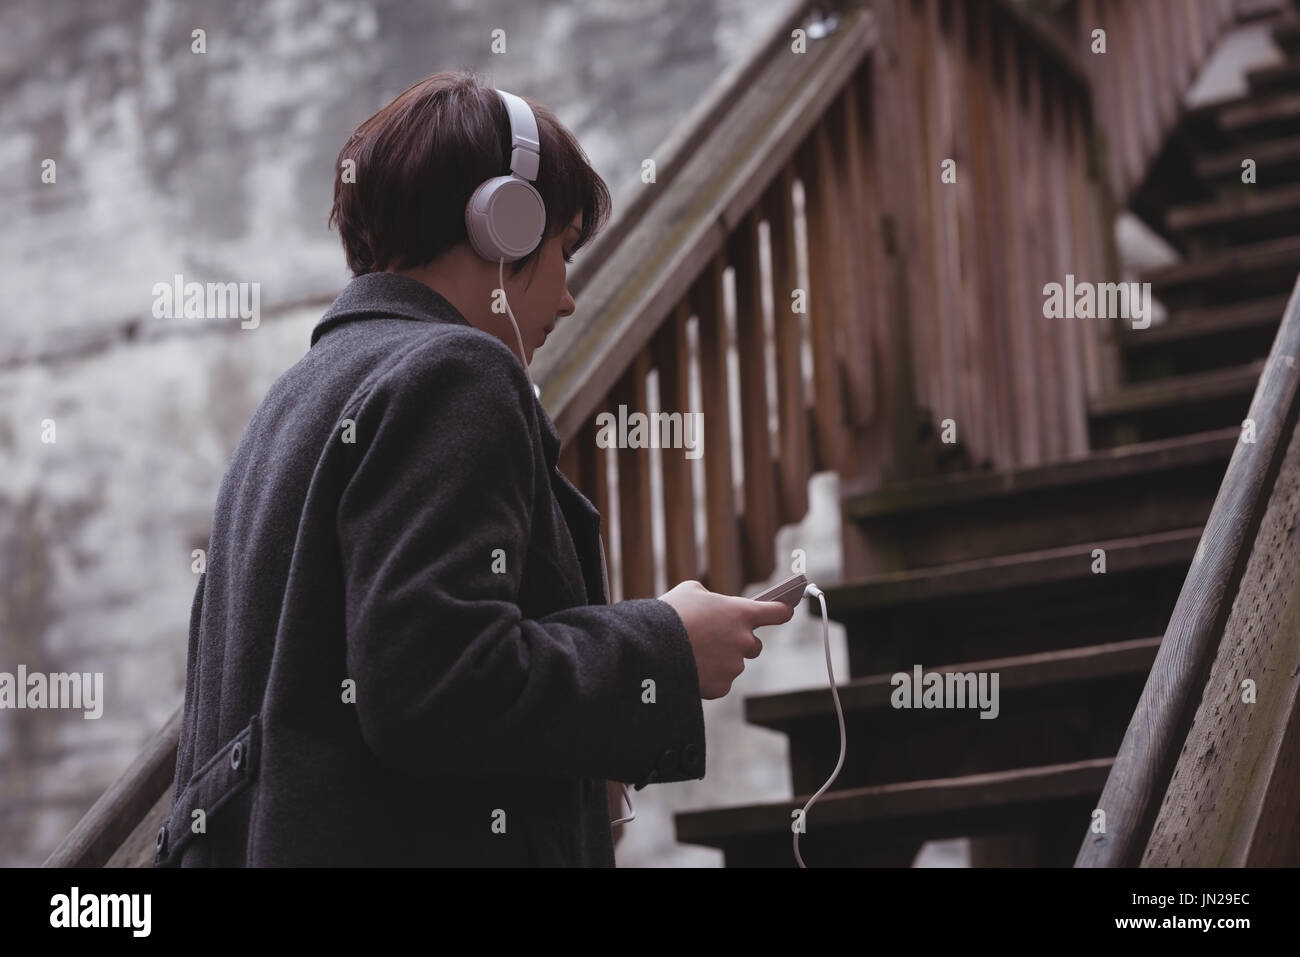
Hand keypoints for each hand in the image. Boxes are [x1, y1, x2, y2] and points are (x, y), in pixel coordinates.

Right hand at [658, 580, 795, 699]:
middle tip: (716, 639)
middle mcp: (744, 640)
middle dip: (739, 642)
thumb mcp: (690, 591)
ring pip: (734, 664)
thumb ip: (710, 597)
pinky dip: (708, 677)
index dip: (781, 611)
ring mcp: (734, 666)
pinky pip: (720, 682)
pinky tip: (690, 668)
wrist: (650, 646)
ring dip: (720, 660)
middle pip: (754, 645)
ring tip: (693, 652)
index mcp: (741, 613)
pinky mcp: (721, 686)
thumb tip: (712, 605)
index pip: (777, 612)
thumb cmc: (670, 613)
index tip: (785, 610)